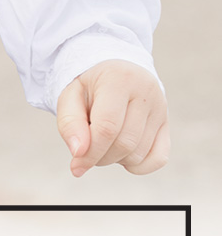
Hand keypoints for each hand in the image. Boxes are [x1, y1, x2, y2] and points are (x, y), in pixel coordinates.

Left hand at [56, 60, 168, 176]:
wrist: (114, 69)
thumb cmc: (89, 85)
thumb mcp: (70, 95)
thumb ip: (69, 123)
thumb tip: (78, 153)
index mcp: (118, 79)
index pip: (107, 127)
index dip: (90, 152)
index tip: (76, 166)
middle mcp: (145, 90)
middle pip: (124, 143)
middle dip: (101, 157)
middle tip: (87, 150)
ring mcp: (160, 107)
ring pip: (139, 154)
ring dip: (116, 160)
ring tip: (103, 142)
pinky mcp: (166, 123)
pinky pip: (158, 159)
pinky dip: (138, 166)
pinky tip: (122, 154)